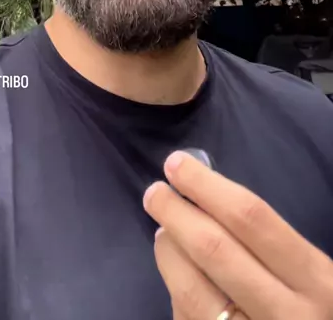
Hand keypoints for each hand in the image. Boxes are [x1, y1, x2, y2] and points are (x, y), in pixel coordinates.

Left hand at [143, 150, 332, 319]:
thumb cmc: (312, 309)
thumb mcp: (309, 275)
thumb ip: (269, 243)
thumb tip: (204, 199)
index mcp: (315, 280)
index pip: (251, 218)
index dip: (206, 186)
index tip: (177, 164)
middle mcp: (286, 315)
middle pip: (214, 249)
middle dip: (175, 213)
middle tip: (155, 192)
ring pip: (190, 288)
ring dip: (168, 251)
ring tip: (164, 232)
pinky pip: (187, 317)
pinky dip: (176, 289)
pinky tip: (178, 274)